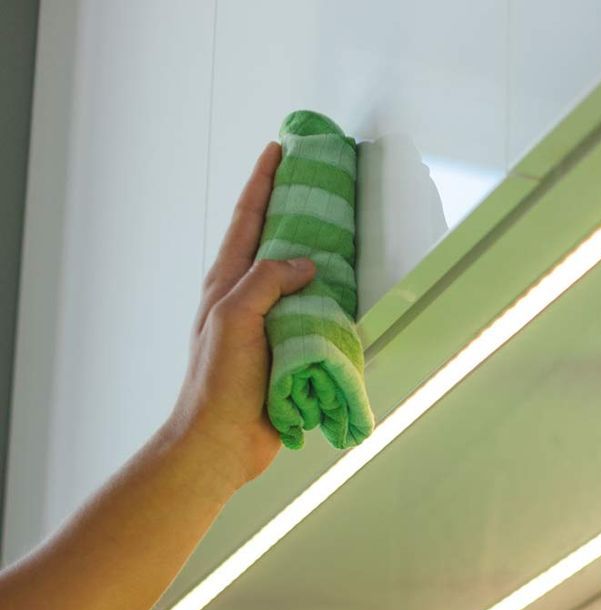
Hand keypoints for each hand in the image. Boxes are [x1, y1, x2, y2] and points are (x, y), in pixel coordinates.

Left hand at [163, 141, 316, 495]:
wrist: (222, 442)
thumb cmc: (219, 381)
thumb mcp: (235, 317)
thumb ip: (267, 281)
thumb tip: (306, 265)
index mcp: (228, 285)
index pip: (248, 221)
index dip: (263, 183)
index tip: (279, 149)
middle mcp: (248, 301)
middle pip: (275, 244)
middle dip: (294, 212)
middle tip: (320, 185)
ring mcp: (269, 328)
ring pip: (300, 282)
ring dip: (322, 260)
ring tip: (345, 235)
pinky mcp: (289, 356)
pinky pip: (317, 320)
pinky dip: (335, 306)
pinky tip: (354, 298)